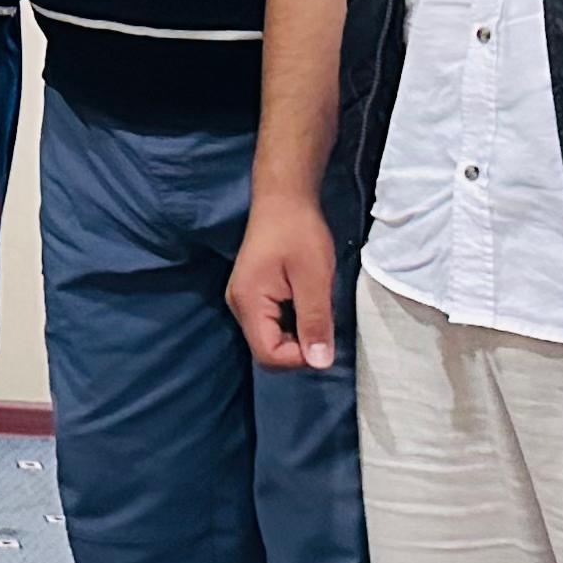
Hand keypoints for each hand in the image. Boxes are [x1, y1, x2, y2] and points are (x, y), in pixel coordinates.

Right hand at [229, 188, 342, 370]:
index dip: (299, 357)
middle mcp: (238, 306)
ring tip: (314, 306)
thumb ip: (315, 322)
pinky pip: (270, 322)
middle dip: (298, 347)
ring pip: (270, 337)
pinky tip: (305, 301)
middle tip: (323, 321)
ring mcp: (243, 299)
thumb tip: (320, 363)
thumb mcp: (314, 279)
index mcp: (248, 303)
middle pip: (267, 350)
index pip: (269, 355)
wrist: (283, 198)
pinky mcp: (252, 293)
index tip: (324, 335)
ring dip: (297, 334)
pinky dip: (292, 322)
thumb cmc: (299, 233)